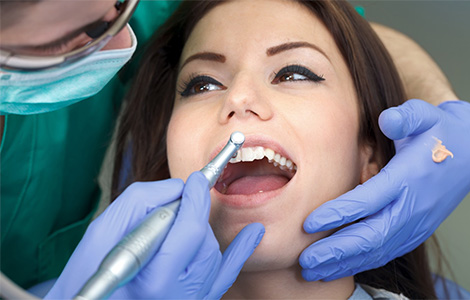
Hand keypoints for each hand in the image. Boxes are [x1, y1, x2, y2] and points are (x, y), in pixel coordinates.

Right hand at [46, 172, 264, 298]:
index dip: (196, 199)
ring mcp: (192, 299)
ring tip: (174, 227)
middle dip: (194, 213)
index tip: (197, 179)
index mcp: (156, 280)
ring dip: (200, 231)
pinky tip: (254, 233)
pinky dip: (240, 252)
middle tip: (179, 201)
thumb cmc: (88, 274)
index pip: (190, 229)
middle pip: (204, 238)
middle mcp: (180, 294)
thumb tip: (177, 188)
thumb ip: (142, 203)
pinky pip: (225, 275)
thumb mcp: (102, 233)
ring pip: (212, 252)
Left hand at [299, 99, 469, 280]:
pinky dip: (359, 263)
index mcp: (408, 178)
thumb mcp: (426, 116)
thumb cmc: (437, 135)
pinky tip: (335, 268)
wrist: (466, 157)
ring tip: (312, 271)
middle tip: (304, 260)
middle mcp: (411, 208)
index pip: (370, 200)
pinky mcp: (413, 233)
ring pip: (376, 251)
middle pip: (371, 236)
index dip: (339, 213)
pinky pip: (384, 253)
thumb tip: (388, 120)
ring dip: (343, 263)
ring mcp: (414, 225)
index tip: (309, 224)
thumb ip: (407, 117)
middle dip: (336, 250)